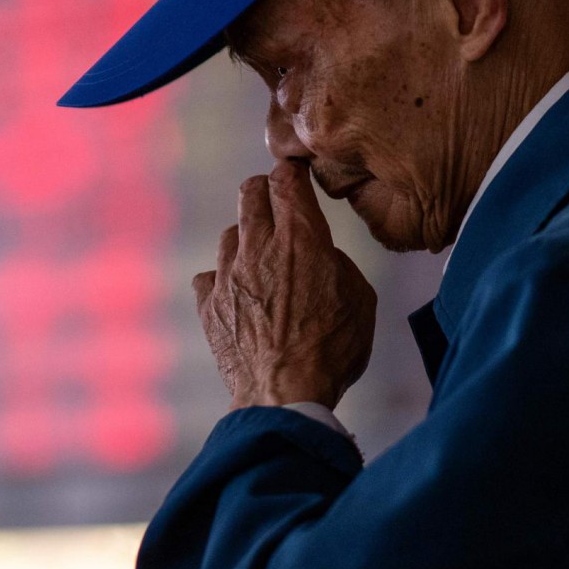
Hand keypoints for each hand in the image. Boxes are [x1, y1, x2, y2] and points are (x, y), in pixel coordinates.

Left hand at [193, 160, 377, 410]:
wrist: (284, 395)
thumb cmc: (332, 349)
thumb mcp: (359, 299)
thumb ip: (336, 263)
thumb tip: (320, 257)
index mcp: (300, 239)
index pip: (285, 181)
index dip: (290, 173)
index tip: (294, 176)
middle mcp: (258, 248)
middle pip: (249, 193)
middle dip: (264, 192)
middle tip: (276, 204)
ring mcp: (228, 275)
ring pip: (229, 234)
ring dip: (246, 239)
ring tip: (261, 260)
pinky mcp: (210, 305)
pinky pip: (209, 276)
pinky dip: (223, 280)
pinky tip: (237, 293)